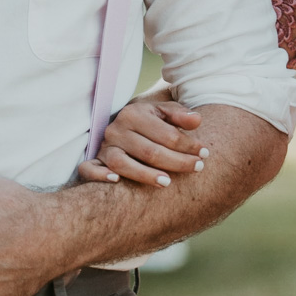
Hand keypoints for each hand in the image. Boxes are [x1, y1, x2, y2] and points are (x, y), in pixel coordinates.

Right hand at [77, 100, 206, 186]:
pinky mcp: (94, 161)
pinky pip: (89, 169)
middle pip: (149, 151)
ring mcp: (104, 147)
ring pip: (123, 164)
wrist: (122, 125)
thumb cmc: (149, 121)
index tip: (206, 153)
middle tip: (198, 168)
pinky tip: (116, 181)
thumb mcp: (163, 112)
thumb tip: (197, 121)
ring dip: (145, 174)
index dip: (188, 145)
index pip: (166, 134)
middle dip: (177, 161)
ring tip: (167, 183)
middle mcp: (117, 129)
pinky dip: (99, 176)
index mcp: (134, 113)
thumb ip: (180, 115)